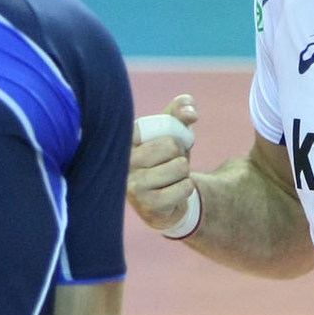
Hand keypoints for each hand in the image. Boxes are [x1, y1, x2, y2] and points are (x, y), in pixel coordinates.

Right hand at [126, 94, 198, 232]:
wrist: (165, 201)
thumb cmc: (166, 158)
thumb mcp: (173, 130)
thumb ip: (180, 110)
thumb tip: (191, 114)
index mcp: (124, 140)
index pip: (157, 124)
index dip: (173, 134)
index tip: (168, 144)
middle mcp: (122, 162)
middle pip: (171, 145)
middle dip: (180, 154)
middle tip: (170, 163)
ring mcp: (132, 185)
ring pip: (179, 167)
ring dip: (183, 172)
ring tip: (170, 178)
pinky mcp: (147, 205)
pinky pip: (184, 187)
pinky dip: (187, 188)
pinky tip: (173, 192)